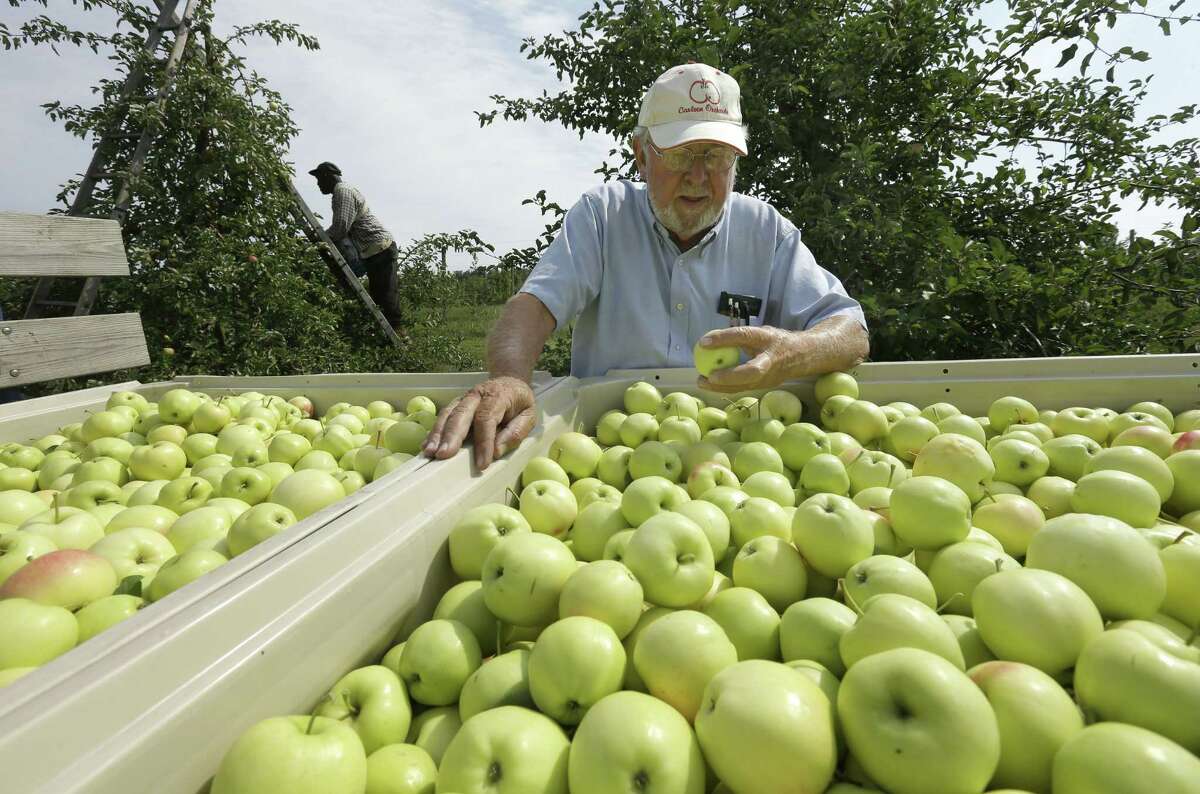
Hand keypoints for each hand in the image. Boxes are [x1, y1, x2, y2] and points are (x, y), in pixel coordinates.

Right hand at [422, 376, 536, 469]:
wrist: (510, 382)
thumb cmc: (520, 403)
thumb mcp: (529, 416)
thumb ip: (516, 432)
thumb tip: (497, 451)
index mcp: (498, 395)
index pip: (487, 419)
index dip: (483, 442)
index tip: (481, 464)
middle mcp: (477, 394)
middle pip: (461, 414)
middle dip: (451, 436)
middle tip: (443, 455)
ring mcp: (463, 398)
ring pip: (448, 415)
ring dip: (437, 434)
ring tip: (430, 453)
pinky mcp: (456, 405)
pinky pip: (443, 417)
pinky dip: (434, 432)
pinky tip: (427, 446)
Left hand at [696, 325, 804, 393]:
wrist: (803, 356)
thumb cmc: (775, 341)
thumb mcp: (759, 332)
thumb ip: (738, 336)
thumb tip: (709, 340)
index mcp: (768, 339)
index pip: (744, 336)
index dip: (724, 338)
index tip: (703, 342)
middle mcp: (771, 359)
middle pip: (751, 371)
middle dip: (728, 376)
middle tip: (707, 375)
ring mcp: (771, 376)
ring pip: (746, 385)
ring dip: (722, 386)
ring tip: (701, 381)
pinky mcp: (766, 386)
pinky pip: (743, 388)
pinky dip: (726, 387)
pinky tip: (711, 384)